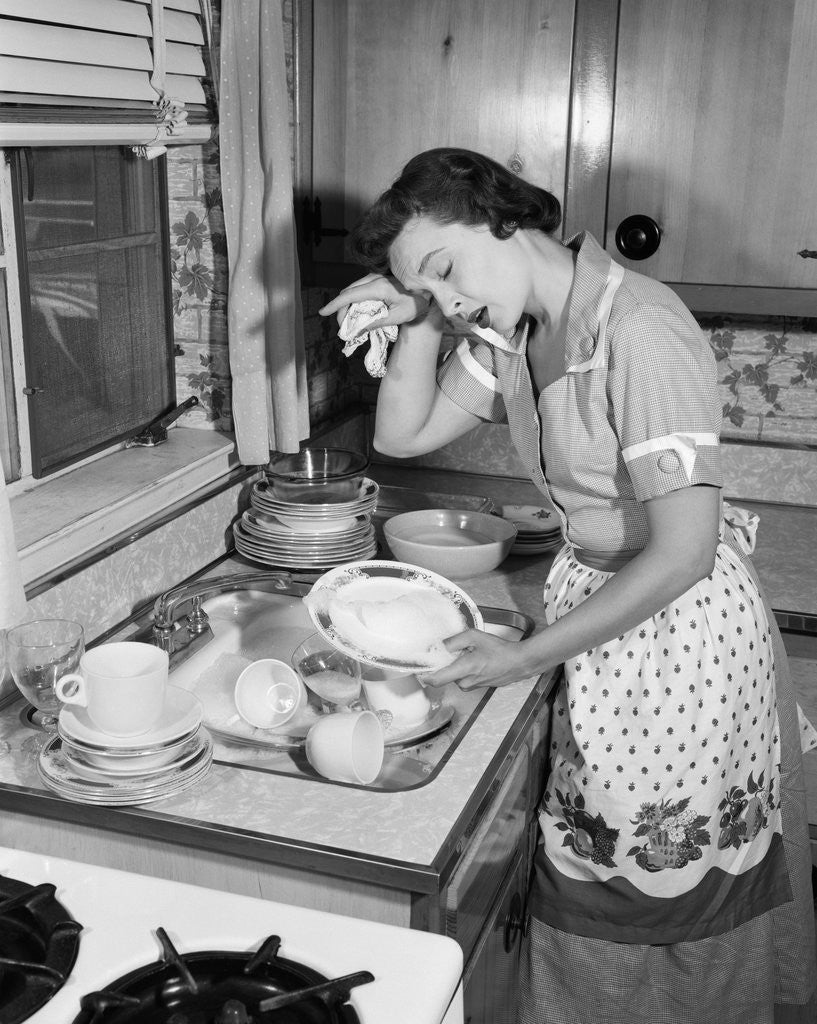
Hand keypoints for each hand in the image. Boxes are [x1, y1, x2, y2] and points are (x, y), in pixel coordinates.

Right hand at [318, 273, 435, 334]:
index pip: (350, 295)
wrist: (429, 290)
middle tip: (343, 328)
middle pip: (349, 292)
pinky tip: (358, 312)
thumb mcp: (399, 316)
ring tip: (349, 322)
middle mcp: (374, 279)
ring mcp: (376, 277)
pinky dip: (355, 301)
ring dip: (348, 305)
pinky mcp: (378, 280)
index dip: (335, 304)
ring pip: (354, 290)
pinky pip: (361, 289)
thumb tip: (358, 329)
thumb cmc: (417, 303)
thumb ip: (378, 322)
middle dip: (341, 309)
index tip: (322, 312)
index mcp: (378, 287)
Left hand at [418, 631, 542, 691]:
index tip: (418, 668)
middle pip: (443, 677)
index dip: (424, 675)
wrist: (519, 663)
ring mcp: (471, 686)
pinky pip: (462, 679)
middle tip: (448, 652)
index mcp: (464, 669)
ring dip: (454, 667)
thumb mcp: (475, 636)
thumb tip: (440, 645)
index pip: (436, 680)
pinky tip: (474, 660)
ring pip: (453, 677)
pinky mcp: (476, 687)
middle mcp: (465, 682)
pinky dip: (463, 670)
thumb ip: (455, 640)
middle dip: (442, 665)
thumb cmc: (500, 650)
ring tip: (467, 654)